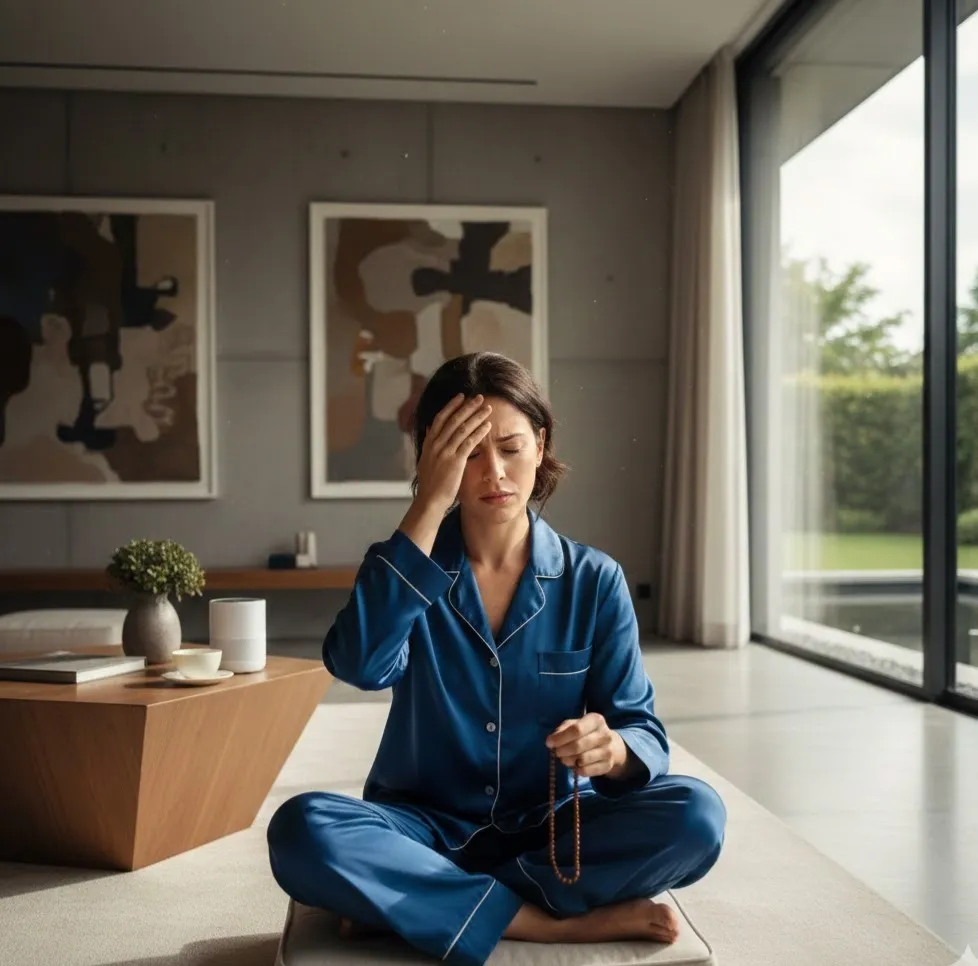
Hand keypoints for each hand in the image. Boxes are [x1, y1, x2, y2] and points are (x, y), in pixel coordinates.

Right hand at [414, 393, 491, 514]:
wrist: (430, 499)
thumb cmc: (430, 483)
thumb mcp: (426, 459)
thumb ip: (429, 443)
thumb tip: (430, 428)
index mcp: (429, 443)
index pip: (440, 418)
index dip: (452, 406)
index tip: (462, 397)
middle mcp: (436, 444)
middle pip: (454, 419)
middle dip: (468, 407)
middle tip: (480, 397)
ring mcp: (445, 452)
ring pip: (463, 428)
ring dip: (476, 416)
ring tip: (487, 408)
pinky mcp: (455, 461)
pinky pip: (469, 442)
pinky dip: (479, 432)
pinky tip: (487, 426)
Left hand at [545, 713, 630, 778]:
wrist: (611, 746)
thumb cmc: (587, 732)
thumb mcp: (575, 724)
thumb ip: (563, 729)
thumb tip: (551, 741)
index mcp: (596, 720)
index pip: (577, 729)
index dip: (560, 738)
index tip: (549, 743)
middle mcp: (605, 735)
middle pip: (578, 746)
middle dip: (563, 751)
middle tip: (557, 752)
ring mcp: (608, 751)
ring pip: (582, 760)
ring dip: (569, 761)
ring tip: (566, 758)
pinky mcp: (608, 766)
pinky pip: (586, 771)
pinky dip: (577, 770)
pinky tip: (576, 765)